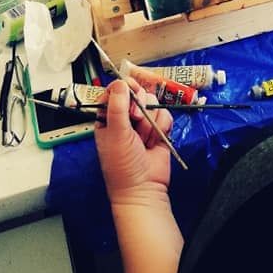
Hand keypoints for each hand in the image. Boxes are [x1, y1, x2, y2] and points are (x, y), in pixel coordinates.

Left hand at [95, 78, 173, 207]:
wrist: (144, 189)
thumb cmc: (123, 167)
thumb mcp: (116, 134)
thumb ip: (118, 107)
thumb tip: (120, 83)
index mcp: (107, 118)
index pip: (114, 92)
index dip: (122, 88)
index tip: (130, 88)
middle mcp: (125, 118)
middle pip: (136, 93)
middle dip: (139, 105)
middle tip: (136, 120)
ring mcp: (143, 123)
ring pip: (152, 103)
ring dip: (150, 121)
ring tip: (144, 139)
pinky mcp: (159, 129)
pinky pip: (165, 114)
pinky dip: (162, 126)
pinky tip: (155, 141)